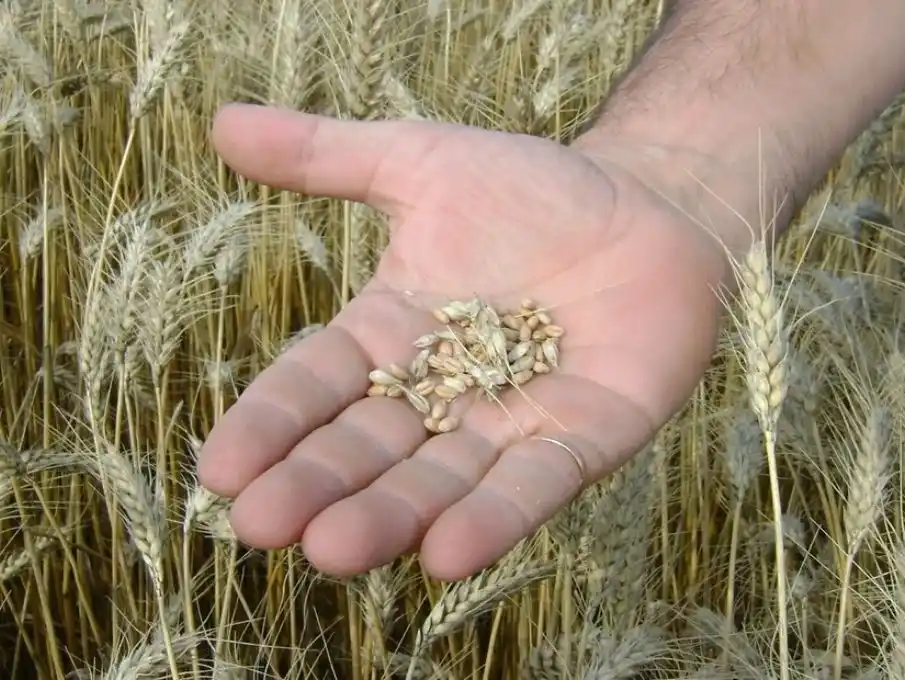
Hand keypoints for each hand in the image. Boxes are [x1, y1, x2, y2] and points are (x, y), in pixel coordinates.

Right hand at [197, 103, 731, 580]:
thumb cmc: (535, 190)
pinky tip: (447, 555)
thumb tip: (221, 121)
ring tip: (335, 550)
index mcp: (393, 335)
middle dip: (319, 485)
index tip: (219, 469)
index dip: (273, 424)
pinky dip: (495, 517)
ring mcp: (513, 421)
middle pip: (372, 447)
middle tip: (263, 527)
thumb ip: (327, 154)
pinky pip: (536, 483)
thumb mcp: (422, 161)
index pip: (320, 385)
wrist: (648, 206)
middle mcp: (444, 393)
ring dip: (391, 515)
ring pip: (442, 478)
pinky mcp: (585, 437)